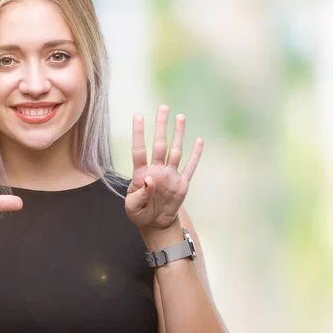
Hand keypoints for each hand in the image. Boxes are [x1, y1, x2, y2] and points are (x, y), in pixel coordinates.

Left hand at [125, 105, 202, 232]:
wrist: (155, 225)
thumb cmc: (140, 214)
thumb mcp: (133, 207)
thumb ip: (140, 193)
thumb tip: (149, 179)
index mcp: (141, 174)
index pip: (139, 150)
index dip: (139, 134)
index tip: (139, 116)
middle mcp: (157, 170)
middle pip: (160, 144)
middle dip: (162, 126)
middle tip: (164, 107)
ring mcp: (170, 175)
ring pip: (175, 151)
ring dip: (178, 134)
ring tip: (180, 117)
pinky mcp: (182, 184)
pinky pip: (190, 167)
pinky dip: (195, 155)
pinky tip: (198, 141)